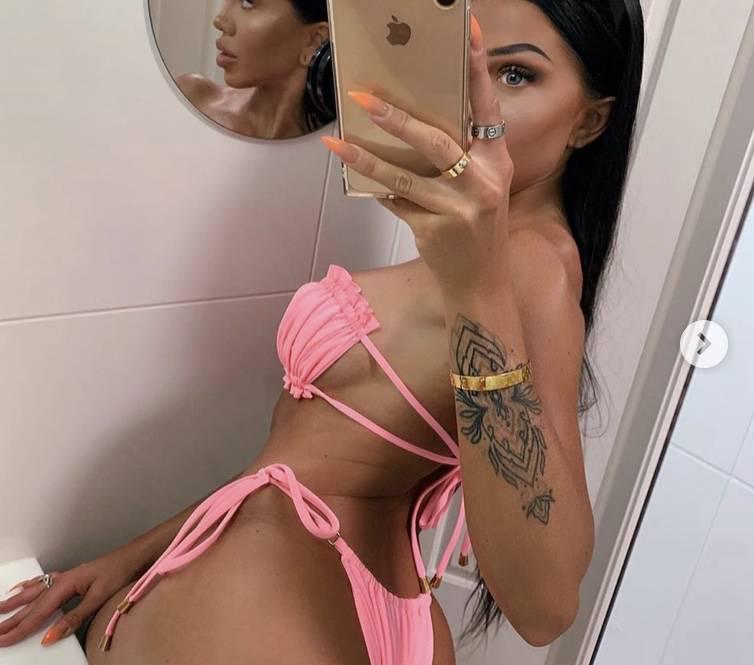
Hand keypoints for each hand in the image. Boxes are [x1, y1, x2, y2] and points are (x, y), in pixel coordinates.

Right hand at [0, 549, 141, 647]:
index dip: (20, 628)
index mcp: (66, 585)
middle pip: (32, 602)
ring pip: (35, 592)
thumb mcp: (98, 597)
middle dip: (12, 618)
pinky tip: (23, 588)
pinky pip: (44, 583)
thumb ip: (74, 618)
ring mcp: (67, 577)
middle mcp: (62, 580)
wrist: (135, 555)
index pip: (38, 612)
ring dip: (16, 602)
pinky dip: (30, 587)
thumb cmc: (120, 572)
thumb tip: (49, 637)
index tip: (3, 640)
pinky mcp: (73, 578)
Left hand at [321, 13, 513, 299]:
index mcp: (498, 164)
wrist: (481, 286)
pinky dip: (377, 189)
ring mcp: (457, 211)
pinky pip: (396, 203)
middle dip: (396, 118)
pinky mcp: (433, 232)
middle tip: (364, 97)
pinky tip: (355, 176)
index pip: (487, 108)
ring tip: (337, 141)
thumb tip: (415, 122)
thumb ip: (464, 156)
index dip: (476, 69)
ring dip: (367, 157)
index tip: (467, 33)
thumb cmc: (480, 231)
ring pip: (404, 176)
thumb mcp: (485, 188)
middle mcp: (482, 184)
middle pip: (436, 141)